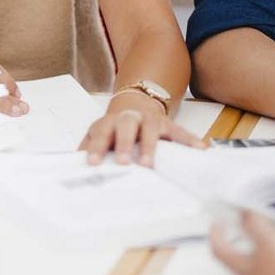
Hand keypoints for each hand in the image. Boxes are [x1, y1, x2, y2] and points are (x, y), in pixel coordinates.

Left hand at [80, 92, 203, 166]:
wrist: (136, 106)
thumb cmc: (116, 130)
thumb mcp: (100, 135)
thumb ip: (89, 149)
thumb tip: (74, 168)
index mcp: (109, 123)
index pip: (100, 133)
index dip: (96, 148)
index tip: (93, 163)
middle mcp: (129, 118)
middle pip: (125, 127)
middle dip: (123, 144)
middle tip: (122, 162)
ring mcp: (149, 119)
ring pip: (150, 130)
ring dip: (150, 147)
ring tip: (149, 164)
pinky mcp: (167, 123)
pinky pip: (179, 132)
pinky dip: (189, 140)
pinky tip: (199, 149)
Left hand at [212, 209, 274, 274]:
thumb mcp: (270, 242)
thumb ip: (255, 225)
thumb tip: (244, 213)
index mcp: (243, 269)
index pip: (220, 249)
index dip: (216, 234)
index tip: (218, 222)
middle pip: (241, 265)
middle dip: (247, 249)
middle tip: (254, 236)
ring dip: (271, 265)